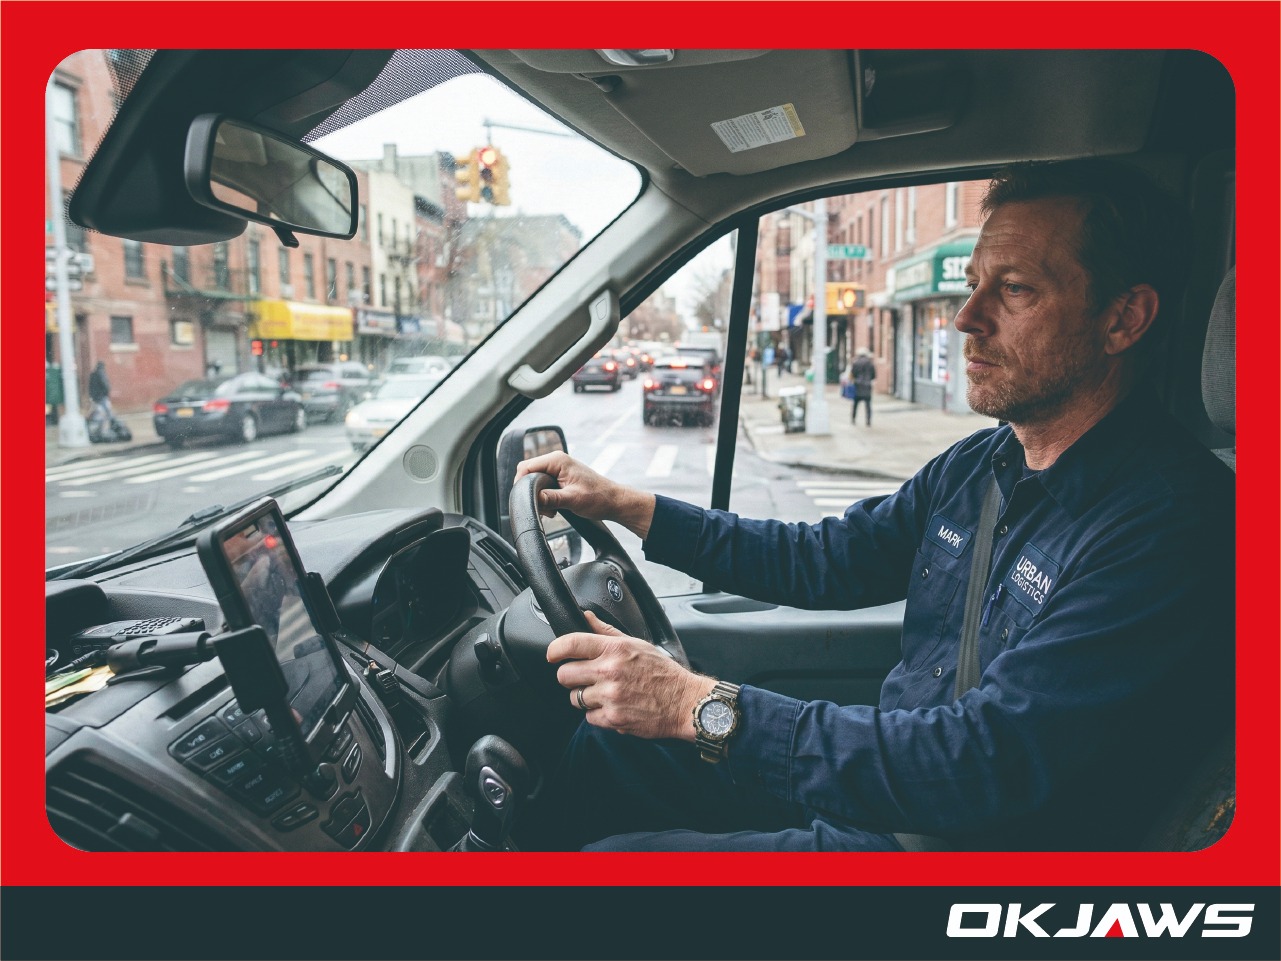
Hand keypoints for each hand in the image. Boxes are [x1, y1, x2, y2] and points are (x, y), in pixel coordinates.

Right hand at [514, 451, 656, 539]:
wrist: (613, 501)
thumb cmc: (598, 498)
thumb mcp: (572, 500)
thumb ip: (551, 498)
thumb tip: (533, 499)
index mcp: (557, 460)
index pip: (526, 466)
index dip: (520, 483)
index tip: (524, 500)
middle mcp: (556, 461)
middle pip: (528, 473)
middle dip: (529, 492)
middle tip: (542, 508)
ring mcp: (558, 468)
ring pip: (534, 480)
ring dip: (538, 496)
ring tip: (551, 510)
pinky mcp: (560, 477)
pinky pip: (543, 484)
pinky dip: (544, 497)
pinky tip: (554, 508)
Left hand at [548, 611, 713, 740]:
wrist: (684, 703)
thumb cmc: (663, 673)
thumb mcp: (636, 644)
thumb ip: (606, 632)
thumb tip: (584, 617)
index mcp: (615, 650)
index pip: (571, 644)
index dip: (555, 650)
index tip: (552, 654)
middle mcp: (610, 672)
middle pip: (564, 675)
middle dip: (570, 676)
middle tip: (583, 676)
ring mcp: (610, 697)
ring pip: (575, 698)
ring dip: (584, 696)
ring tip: (603, 693)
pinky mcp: (613, 719)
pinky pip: (588, 717)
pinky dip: (597, 714)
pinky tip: (613, 706)